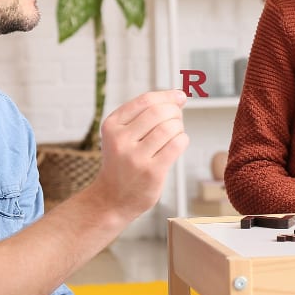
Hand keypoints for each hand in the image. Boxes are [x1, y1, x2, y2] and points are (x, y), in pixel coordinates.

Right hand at [90, 90, 188, 217]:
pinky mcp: (151, 172)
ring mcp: (135, 157)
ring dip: (179, 127)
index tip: (180, 97)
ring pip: (169, 128)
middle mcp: (120, 140)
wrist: (111, 198)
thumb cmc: (122, 162)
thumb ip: (145, 114)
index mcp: (111, 125)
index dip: (168, 96)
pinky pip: (176, 145)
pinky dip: (183, 140)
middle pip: (159, 112)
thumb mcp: (121, 135)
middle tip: (177, 119)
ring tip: (175, 134)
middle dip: (175, 112)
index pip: (146, 101)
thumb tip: (179, 96)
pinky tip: (177, 144)